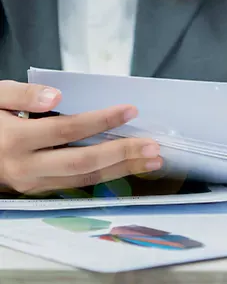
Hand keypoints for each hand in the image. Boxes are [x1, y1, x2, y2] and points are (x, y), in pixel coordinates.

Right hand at [0, 80, 161, 193]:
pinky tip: (127, 168)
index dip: (102, 120)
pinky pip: (79, 185)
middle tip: (152, 147)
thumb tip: (56, 96)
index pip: (68, 129)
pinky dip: (107, 176)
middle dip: (121, 153)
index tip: (130, 111)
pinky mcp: (43, 189)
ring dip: (122, 170)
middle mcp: (27, 168)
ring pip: (85, 179)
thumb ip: (22, 94)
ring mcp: (36, 184)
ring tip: (151, 161)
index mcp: (15, 140)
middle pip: (83, 162)